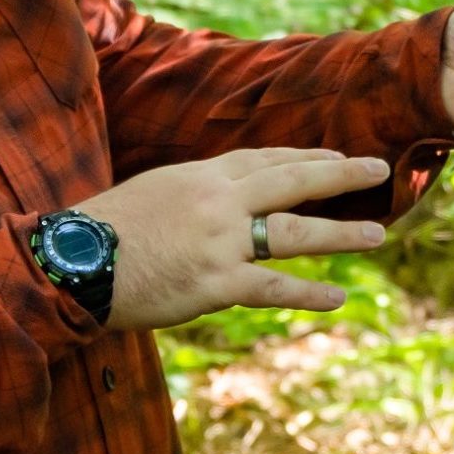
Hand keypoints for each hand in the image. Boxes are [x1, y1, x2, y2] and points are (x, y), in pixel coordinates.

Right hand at [74, 147, 393, 331]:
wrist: (76, 261)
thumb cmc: (104, 229)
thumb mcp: (152, 192)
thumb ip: (191, 193)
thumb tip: (219, 200)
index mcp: (200, 175)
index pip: (263, 159)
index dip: (303, 157)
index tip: (334, 156)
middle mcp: (217, 201)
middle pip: (291, 180)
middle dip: (339, 175)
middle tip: (377, 169)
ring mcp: (220, 241)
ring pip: (294, 232)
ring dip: (340, 233)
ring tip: (376, 234)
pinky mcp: (216, 283)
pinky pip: (273, 288)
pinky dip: (308, 292)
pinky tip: (337, 296)